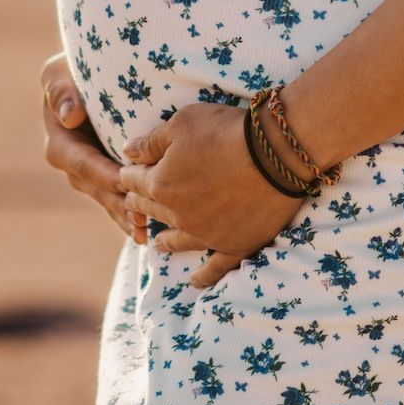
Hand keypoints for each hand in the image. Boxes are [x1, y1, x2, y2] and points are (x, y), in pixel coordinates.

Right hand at [40, 55, 145, 246]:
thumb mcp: (59, 74)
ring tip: (149, 233)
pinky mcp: (109, 180)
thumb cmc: (72, 71)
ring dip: (128, 217)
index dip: (103, 174)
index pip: (83, 164)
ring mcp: (92, 177)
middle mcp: (75, 167)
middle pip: (99, 191)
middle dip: (120, 206)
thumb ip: (61, 91)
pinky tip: (152, 232)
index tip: (124, 181)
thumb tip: (70, 117)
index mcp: (61, 145)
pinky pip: (120, 201)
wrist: (88, 78)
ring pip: (110, 201)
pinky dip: (133, 216)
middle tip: (142, 220)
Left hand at [117, 100, 311, 289]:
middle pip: (153, 209)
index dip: (130, 173)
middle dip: (143, 203)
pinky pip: (216, 267)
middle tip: (138, 202)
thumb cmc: (227, 130)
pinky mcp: (234, 245)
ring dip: (166, 241)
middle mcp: (178, 214)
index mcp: (161, 184)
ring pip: (178, 240)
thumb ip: (151, 141)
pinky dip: (204, 276)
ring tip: (158, 244)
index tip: (129, 171)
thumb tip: (127, 152)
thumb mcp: (182, 122)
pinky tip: (196, 282)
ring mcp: (206, 234)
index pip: (134, 180)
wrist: (276, 153)